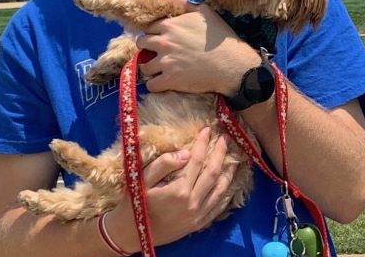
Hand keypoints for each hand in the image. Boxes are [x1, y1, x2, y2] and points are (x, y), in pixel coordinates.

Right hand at [103, 128, 236, 250]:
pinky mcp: (198, 224)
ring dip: (228, 172)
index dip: (203, 143)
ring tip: (233, 158)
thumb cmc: (134, 204)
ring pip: (220, 189)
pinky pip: (218, 207)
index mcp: (179, 190)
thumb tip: (186, 153)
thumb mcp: (141, 179)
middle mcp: (192, 202)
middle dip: (220, 153)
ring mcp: (197, 215)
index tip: (207, 129)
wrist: (130, 234)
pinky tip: (229, 184)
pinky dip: (226, 193)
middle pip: (213, 172)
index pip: (197, 160)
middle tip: (225, 138)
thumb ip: (163, 164)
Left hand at [135, 0, 260, 95]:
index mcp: (170, 25)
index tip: (160, 38)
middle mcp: (164, 42)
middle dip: (148, 48)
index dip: (154, 33)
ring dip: (151, 67)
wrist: (232, 64)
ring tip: (161, 69)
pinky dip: (155, 84)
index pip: (149, 27)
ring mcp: (165, 62)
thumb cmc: (220, 38)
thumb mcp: (205, 12)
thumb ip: (184, 2)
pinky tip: (163, 82)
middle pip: (141, 44)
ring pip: (144, 65)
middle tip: (159, 53)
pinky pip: (151, 85)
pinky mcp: (170, 80)